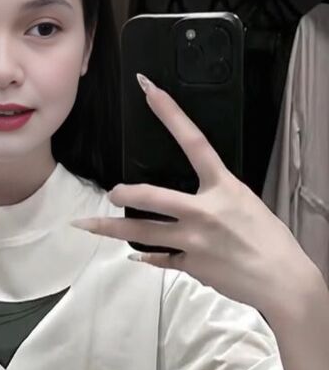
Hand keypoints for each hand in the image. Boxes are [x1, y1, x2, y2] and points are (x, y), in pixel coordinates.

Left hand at [71, 75, 312, 312]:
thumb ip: (218, 199)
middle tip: (112, 192)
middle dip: (125, 194)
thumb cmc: (270, 239)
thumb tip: (201, 203)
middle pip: (151, 196)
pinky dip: (148, 258)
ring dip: (111, 229)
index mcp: (223, 187)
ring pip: (142, 233)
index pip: (193, 141)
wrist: (281, 279)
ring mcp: (193, 239)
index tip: (150, 90)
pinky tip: (136, 257)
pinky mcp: (190, 264)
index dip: (170, 113)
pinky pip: (160, 259)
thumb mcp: (246, 205)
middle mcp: (203, 210)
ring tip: (89, 225)